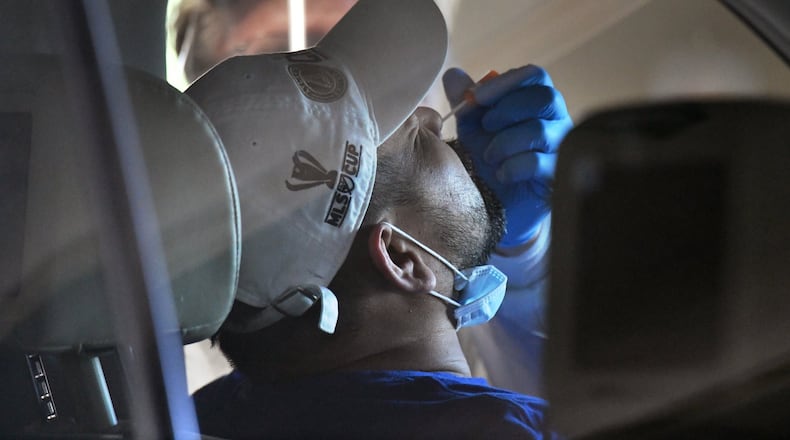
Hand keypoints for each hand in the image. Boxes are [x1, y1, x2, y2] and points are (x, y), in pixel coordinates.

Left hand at [442, 65, 571, 247]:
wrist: (494, 207)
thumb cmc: (487, 162)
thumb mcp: (472, 128)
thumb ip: (466, 102)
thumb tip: (453, 75)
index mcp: (537, 102)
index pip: (534, 76)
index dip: (506, 82)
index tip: (478, 96)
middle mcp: (555, 121)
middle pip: (546, 97)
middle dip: (508, 109)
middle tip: (485, 125)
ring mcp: (561, 149)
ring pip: (540, 130)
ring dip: (506, 141)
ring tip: (489, 156)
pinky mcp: (557, 177)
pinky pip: (539, 162)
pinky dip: (512, 166)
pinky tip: (501, 174)